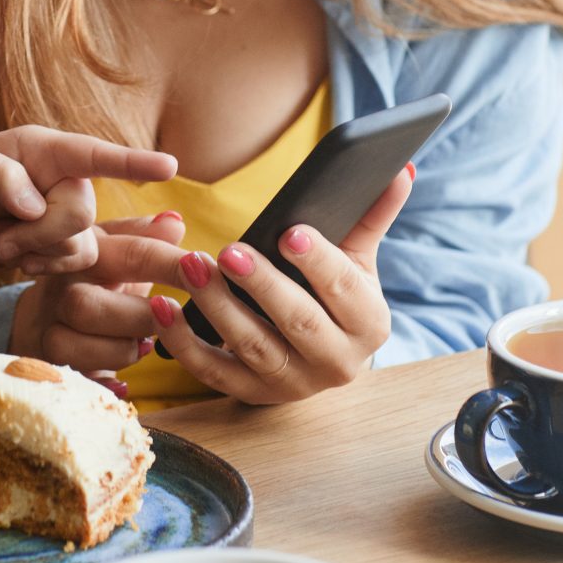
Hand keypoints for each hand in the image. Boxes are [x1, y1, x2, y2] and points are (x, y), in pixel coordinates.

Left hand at [0, 126, 176, 283]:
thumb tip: (35, 202)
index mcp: (42, 147)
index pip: (92, 153)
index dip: (131, 161)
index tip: (170, 167)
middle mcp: (64, 175)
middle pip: (81, 209)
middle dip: (39, 231)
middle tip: (0, 235)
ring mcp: (68, 210)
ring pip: (78, 241)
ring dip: (34, 250)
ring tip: (0, 242)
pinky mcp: (68, 242)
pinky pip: (77, 261)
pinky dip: (43, 265)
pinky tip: (18, 258)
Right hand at [9, 212, 190, 373]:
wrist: (43, 313)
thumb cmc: (96, 278)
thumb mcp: (116, 248)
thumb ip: (145, 235)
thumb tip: (175, 222)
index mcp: (85, 250)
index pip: (131, 254)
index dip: (171, 264)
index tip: (205, 272)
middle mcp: (58, 286)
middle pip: (86, 305)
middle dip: (137, 318)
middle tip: (166, 321)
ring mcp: (47, 325)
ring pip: (76, 345)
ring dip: (122, 350)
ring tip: (143, 345)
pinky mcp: (47, 361)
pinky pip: (74, 379)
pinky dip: (104, 383)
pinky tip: (121, 381)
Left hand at [147, 162, 415, 403]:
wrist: (321, 358)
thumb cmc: (337, 297)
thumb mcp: (357, 261)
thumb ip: (372, 216)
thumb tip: (400, 169)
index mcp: (368, 324)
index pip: (344, 291)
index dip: (318, 261)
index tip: (289, 231)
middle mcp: (336, 363)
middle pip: (298, 323)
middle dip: (262, 285)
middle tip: (229, 250)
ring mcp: (291, 383)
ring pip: (253, 346)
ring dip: (218, 308)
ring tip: (191, 266)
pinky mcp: (250, 394)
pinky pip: (212, 371)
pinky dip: (183, 343)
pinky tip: (162, 306)